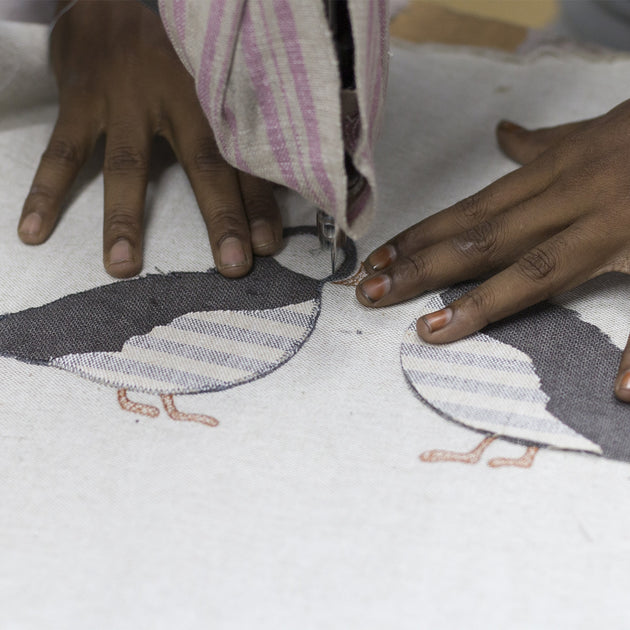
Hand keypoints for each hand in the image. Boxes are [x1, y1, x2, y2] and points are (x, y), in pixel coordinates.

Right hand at [18, 0, 281, 277]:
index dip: (259, 203)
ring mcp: (123, 102)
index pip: (243, 158)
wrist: (108, 7)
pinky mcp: (79, 101)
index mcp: (211, 102)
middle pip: (204, 164)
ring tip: (122, 266)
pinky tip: (34, 230)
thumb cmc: (167, 64)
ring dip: (124, 219)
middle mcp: (174, 101)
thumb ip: (225, 133)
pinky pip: (62, 152)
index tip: (268, 245)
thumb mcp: (204, 87)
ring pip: (127, 166)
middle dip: (221, 218)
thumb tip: (266, 184)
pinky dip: (46, 191)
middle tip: (234, 265)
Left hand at [356, 100, 629, 401]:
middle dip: (422, 268)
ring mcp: (618, 228)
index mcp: (558, 173)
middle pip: (485, 239)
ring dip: (482, 303)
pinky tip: (622, 390)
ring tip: (430, 331)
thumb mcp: (592, 130)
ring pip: (538, 269)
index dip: (421, 236)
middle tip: (369, 294)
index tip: (376, 260)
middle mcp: (576, 199)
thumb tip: (504, 137)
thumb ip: (544, 144)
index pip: (472, 210)